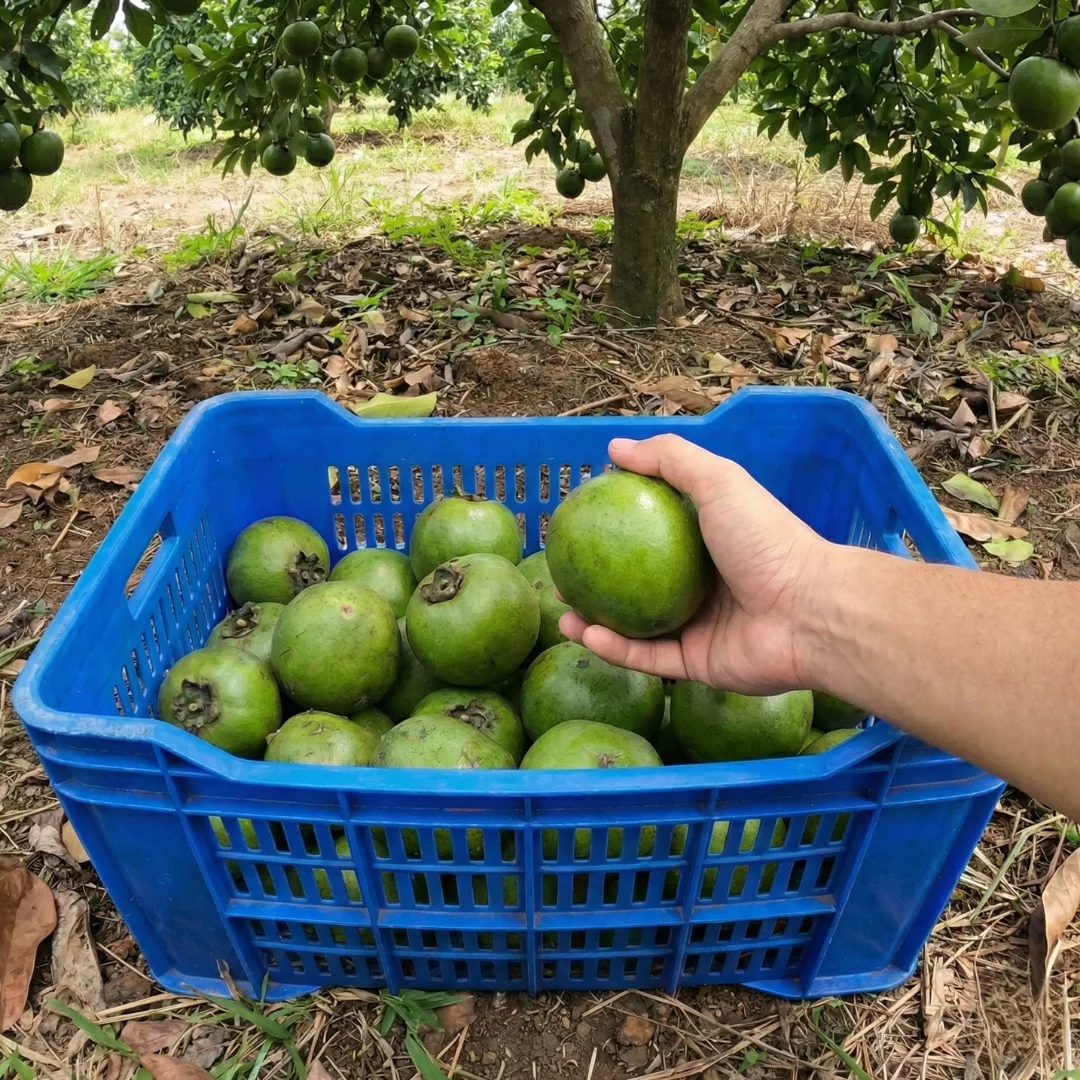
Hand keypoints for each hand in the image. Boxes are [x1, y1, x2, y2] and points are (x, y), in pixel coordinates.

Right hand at [558, 434, 833, 692]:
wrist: (810, 613)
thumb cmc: (768, 541)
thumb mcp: (719, 482)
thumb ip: (670, 460)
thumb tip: (614, 448)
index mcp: (710, 542)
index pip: (655, 531)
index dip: (617, 526)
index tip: (580, 522)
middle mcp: (703, 584)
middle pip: (639, 583)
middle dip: (599, 581)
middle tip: (562, 573)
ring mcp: (700, 626)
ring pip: (636, 627)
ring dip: (596, 621)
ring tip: (561, 610)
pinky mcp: (698, 664)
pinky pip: (648, 658)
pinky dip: (614, 648)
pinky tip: (583, 634)